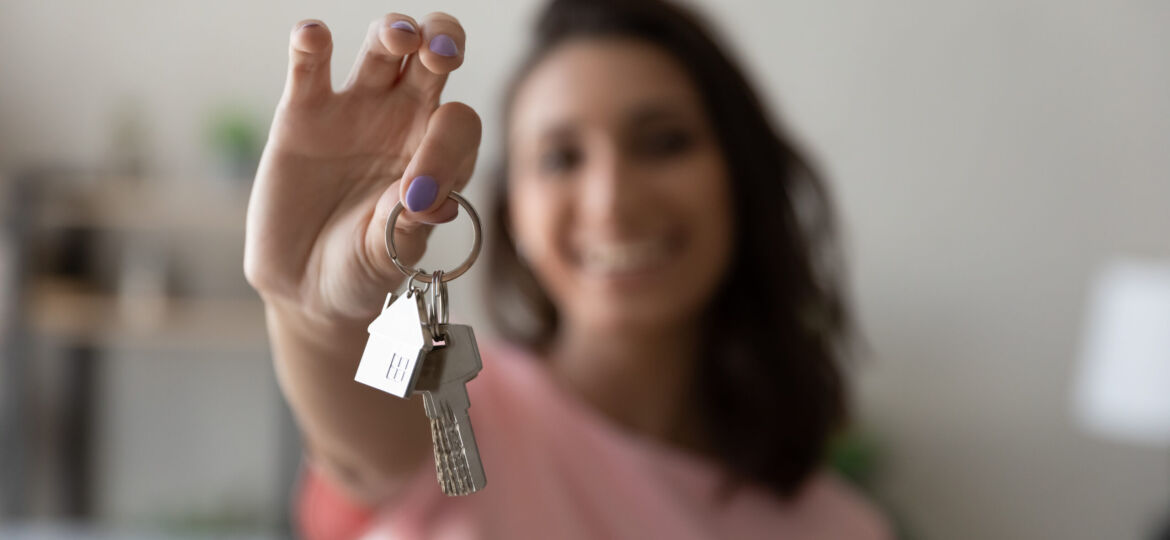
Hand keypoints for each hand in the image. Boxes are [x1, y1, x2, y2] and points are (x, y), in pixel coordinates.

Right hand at [244, 13, 480, 325]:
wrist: (307, 287)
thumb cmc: (363, 269)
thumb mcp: (391, 256)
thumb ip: (409, 224)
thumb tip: (428, 198)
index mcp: (440, 153)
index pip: (457, 124)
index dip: (446, 147)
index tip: (419, 194)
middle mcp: (404, 121)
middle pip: (432, 60)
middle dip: (443, 43)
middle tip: (441, 53)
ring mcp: (355, 110)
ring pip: (382, 50)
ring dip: (394, 32)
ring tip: (399, 37)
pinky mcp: (303, 112)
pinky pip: (310, 67)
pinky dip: (310, 44)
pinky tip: (312, 35)